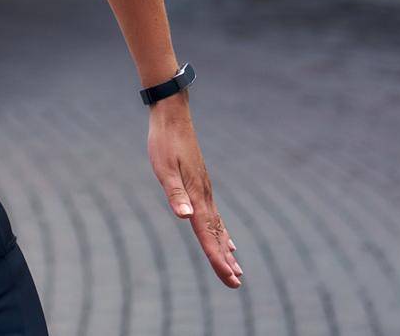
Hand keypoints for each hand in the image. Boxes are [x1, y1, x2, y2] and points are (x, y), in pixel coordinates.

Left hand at [148, 98, 242, 288]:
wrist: (172, 116)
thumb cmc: (164, 143)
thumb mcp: (163, 168)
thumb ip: (174, 193)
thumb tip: (184, 216)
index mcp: (196, 197)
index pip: (207, 235)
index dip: (217, 259)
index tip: (230, 279)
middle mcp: (204, 197)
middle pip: (216, 236)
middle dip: (224, 261)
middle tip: (235, 284)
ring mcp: (205, 191)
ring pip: (218, 227)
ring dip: (225, 249)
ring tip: (235, 268)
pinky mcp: (201, 186)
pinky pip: (215, 216)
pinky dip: (221, 232)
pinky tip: (226, 239)